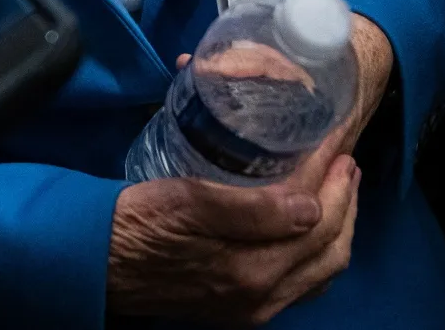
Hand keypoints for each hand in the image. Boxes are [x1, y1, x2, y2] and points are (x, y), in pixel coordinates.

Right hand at [107, 151, 360, 323]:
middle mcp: (263, 297)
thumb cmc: (137, 222)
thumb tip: (310, 205)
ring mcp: (254, 306)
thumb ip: (251, 210)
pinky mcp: (241, 305)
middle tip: (345, 159)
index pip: (314, 219)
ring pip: (321, 269)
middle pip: (331, 250)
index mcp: (254, 271)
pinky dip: (317, 250)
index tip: (337, 137)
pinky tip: (308, 225)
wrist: (98, 263)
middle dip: (346, 201)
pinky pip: (302, 282)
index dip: (330, 175)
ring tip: (337, 186)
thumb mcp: (188, 202)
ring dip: (338, 225)